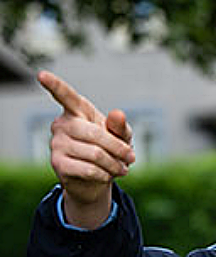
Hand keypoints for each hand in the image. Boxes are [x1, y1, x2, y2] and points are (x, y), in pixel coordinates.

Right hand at [37, 70, 135, 227]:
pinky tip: (106, 175)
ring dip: (114, 164)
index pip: (65, 95)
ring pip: (95, 154)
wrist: (98, 179)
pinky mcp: (58, 163)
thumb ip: (120, 126)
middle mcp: (62, 124)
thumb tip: (117, 114)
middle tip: (131, 157)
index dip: (54, 85)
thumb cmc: (110, 150)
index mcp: (77, 111)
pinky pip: (88, 169)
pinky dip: (104, 174)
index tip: (41, 75)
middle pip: (95, 134)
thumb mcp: (121, 136)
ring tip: (121, 168)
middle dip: (118, 148)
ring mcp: (57, 143)